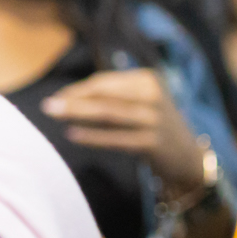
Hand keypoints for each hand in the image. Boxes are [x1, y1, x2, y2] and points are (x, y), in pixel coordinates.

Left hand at [39, 68, 204, 193]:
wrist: (189, 157)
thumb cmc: (155, 126)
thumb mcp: (141, 102)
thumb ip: (112, 96)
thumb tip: (68, 96)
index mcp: (148, 80)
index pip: (105, 82)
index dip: (78, 89)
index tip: (57, 96)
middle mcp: (153, 96)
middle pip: (104, 95)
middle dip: (73, 99)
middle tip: (47, 105)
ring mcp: (154, 119)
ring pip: (108, 114)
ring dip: (77, 113)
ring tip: (53, 114)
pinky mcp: (152, 143)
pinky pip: (116, 138)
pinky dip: (92, 136)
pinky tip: (72, 134)